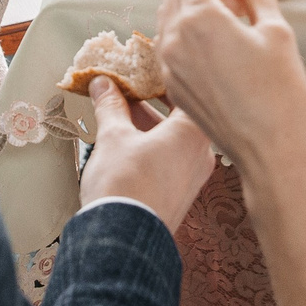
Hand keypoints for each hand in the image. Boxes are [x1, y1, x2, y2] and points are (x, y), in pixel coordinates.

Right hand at [81, 79, 215, 234]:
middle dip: (151, 99)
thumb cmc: (125, 187)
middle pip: (180, 114)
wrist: (122, 240)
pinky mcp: (181, 194)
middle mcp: (202, 153)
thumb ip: (110, 106)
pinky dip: (152, 144)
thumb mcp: (113, 137)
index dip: (165, 74)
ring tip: (118, 111)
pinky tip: (126, 139)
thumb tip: (103, 85)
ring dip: (148, 123)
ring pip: (174, 137)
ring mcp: (194, 176)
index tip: (148, 65)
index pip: (187, 90)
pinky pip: (171, 158)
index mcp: (194, 132)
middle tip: (129, 85)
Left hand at [156, 0, 305, 185]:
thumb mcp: (276, 33)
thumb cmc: (281, 97)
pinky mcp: (174, 85)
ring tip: (237, 5)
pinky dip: (192, 27)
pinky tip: (224, 33)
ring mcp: (168, 65)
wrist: (271, 154)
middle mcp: (173, 39)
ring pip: (172, 13)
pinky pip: (173, 42)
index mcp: (197, 19)